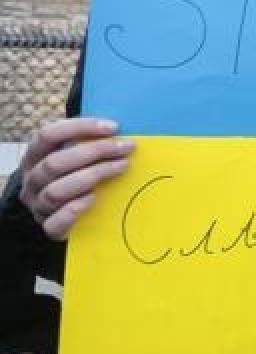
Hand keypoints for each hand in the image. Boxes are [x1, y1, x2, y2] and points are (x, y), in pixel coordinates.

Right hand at [19, 117, 132, 239]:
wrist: (60, 212)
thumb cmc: (73, 174)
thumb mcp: (75, 155)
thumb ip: (87, 141)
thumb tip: (118, 130)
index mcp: (34, 156)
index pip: (47, 135)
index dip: (80, 127)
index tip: (114, 127)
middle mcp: (31, 179)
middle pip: (55, 163)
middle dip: (95, 151)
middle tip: (126, 147)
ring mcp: (37, 204)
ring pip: (56, 191)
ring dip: (93, 176)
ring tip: (121, 167)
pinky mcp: (48, 226)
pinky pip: (55, 222)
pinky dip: (74, 210)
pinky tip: (93, 198)